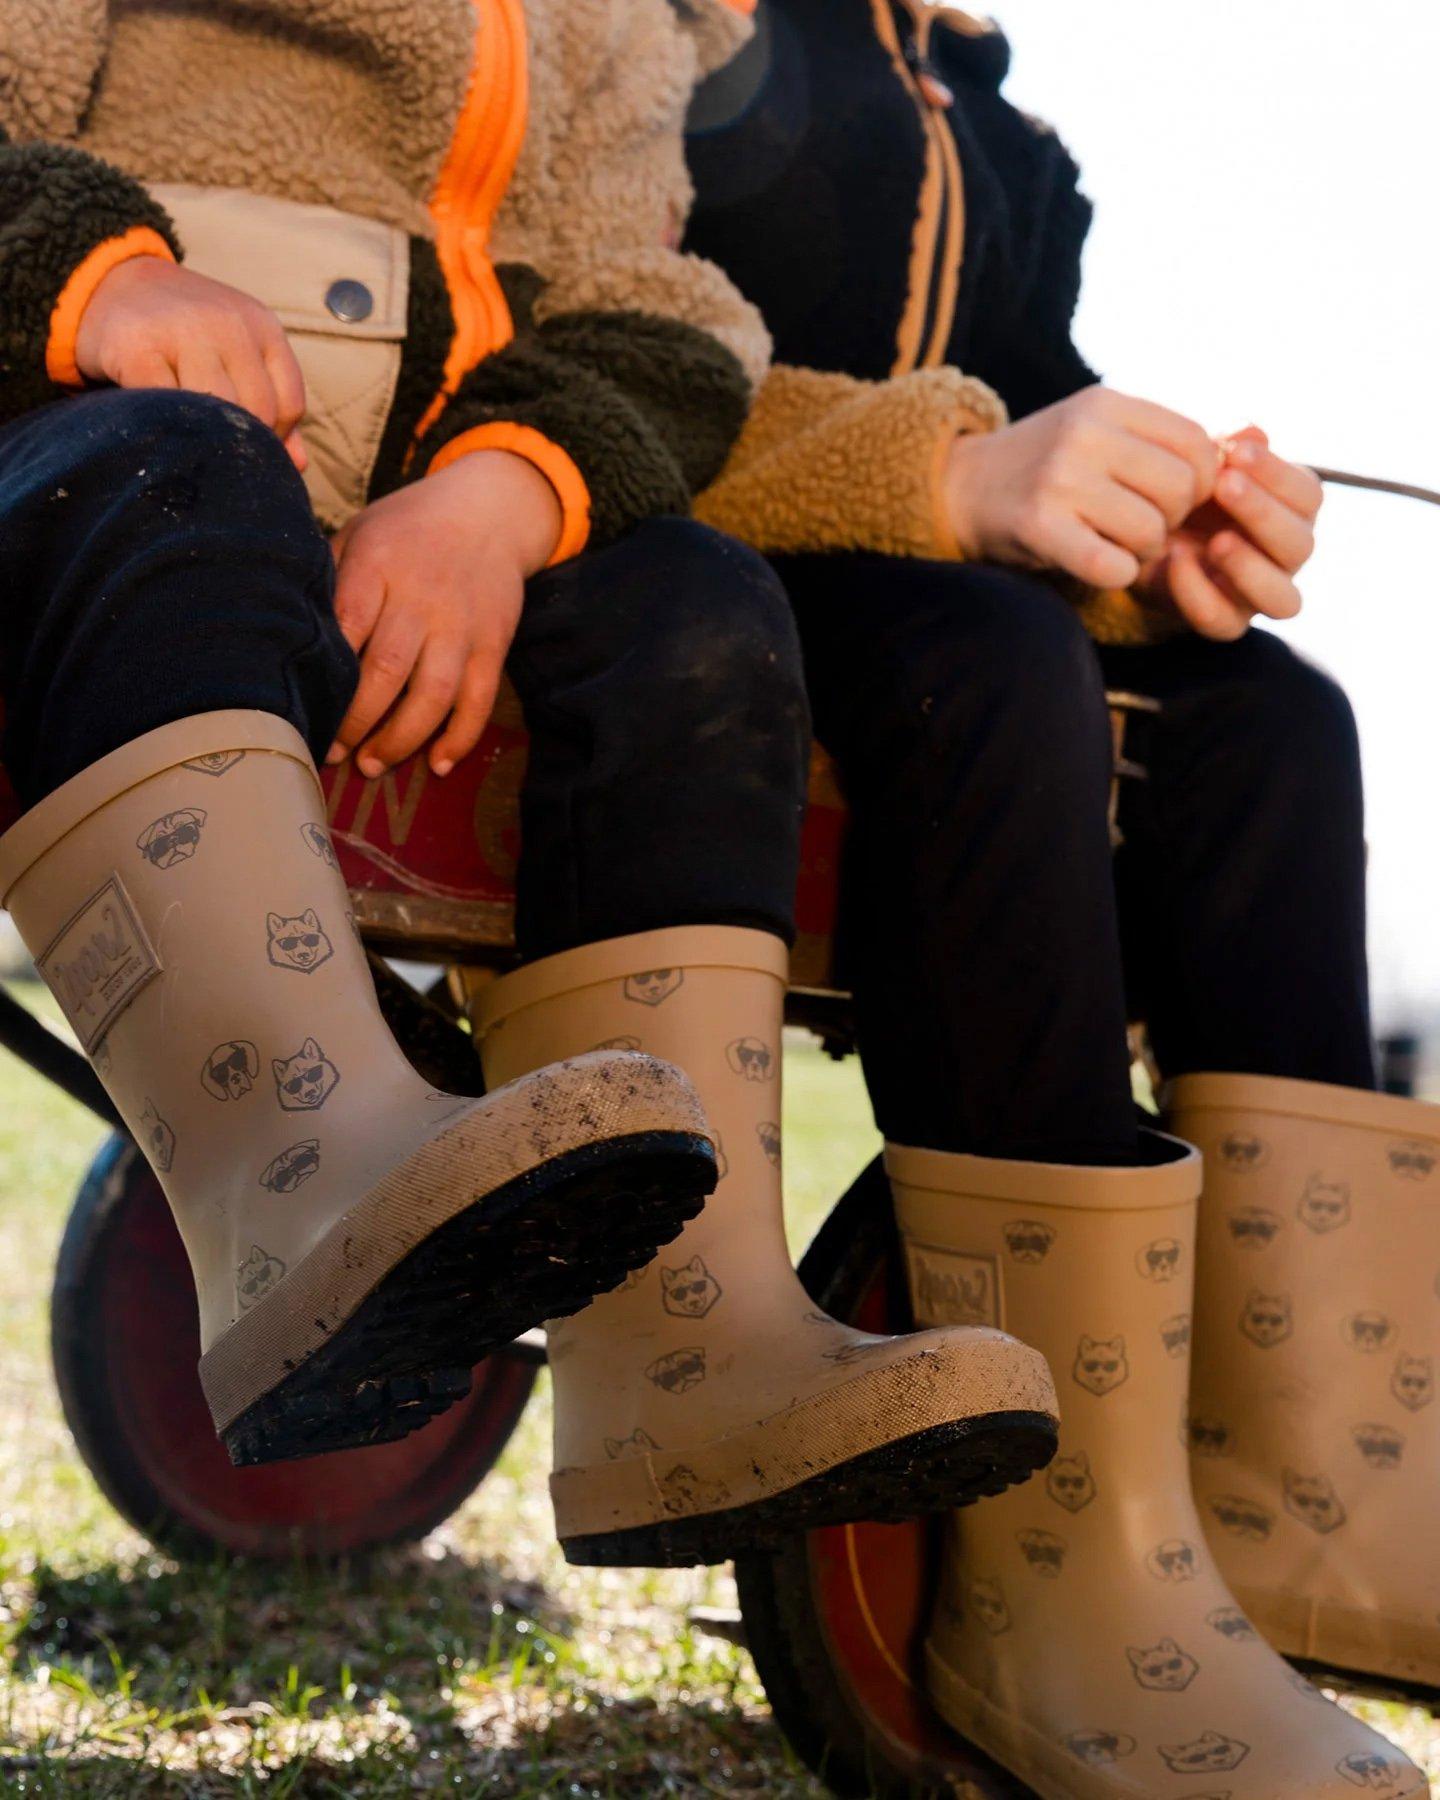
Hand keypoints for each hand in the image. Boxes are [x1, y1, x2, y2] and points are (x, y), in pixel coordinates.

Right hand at [74, 257, 306, 470]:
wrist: (109, 281)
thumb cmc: (182, 332)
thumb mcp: (235, 353)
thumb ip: (271, 402)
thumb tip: (297, 464)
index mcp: (261, 325)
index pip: (288, 403)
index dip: (276, 438)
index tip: (250, 446)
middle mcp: (226, 323)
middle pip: (256, 411)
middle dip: (240, 443)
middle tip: (216, 451)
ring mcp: (180, 331)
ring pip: (214, 411)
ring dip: (204, 438)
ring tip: (190, 442)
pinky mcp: (135, 346)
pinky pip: (164, 407)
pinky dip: (165, 428)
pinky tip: (159, 431)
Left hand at [326, 450, 562, 776]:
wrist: (490, 511)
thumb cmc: (408, 529)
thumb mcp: (360, 533)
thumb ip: (327, 577)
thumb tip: (279, 629)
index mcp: (379, 566)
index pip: (347, 627)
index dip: (326, 676)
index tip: (301, 711)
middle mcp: (423, 597)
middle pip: (387, 671)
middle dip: (356, 721)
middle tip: (333, 753)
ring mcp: (462, 625)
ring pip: (434, 694)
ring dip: (402, 739)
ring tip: (372, 764)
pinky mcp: (493, 644)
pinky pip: (479, 700)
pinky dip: (460, 737)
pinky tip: (438, 764)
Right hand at [944, 386, 1219, 589]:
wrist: (962, 487)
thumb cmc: (1046, 466)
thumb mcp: (1099, 428)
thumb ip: (1162, 436)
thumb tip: (1254, 440)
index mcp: (1106, 403)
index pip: (1196, 442)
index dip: (1201, 481)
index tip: (1174, 497)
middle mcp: (1084, 433)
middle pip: (1181, 488)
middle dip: (1173, 519)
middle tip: (1144, 525)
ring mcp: (1059, 478)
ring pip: (1150, 529)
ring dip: (1143, 550)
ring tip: (1116, 542)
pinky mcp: (1039, 525)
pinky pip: (1112, 563)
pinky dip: (1116, 573)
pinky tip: (1098, 563)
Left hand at [1138, 426, 1323, 639]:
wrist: (1143, 540)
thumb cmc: (1188, 495)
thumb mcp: (1201, 466)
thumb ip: (1226, 448)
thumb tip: (1250, 430)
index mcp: (1293, 512)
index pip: (1308, 495)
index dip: (1278, 474)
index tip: (1237, 450)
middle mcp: (1286, 557)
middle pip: (1301, 545)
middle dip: (1263, 513)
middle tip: (1224, 485)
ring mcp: (1260, 595)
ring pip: (1283, 598)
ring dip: (1250, 567)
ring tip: (1216, 541)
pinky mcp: (1226, 622)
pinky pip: (1225, 622)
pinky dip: (1200, 593)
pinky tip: (1176, 560)